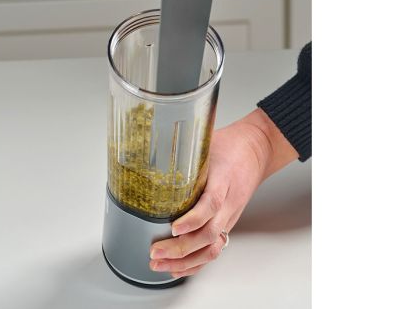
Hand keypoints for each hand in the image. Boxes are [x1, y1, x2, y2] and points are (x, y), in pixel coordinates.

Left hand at [149, 108, 297, 278]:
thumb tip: (153, 150)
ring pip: (212, 248)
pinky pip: (214, 249)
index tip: (173, 227)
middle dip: (181, 248)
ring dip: (186, 262)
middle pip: (209, 233)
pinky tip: (178, 268)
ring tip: (160, 265)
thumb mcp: (206, 142)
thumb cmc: (230, 145)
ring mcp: (229, 216)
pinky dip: (196, 263)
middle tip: (155, 251)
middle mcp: (229, 203)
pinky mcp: (227, 223)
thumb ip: (184, 150)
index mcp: (223, 179)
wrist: (256, 150)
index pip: (211, 204)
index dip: (193, 220)